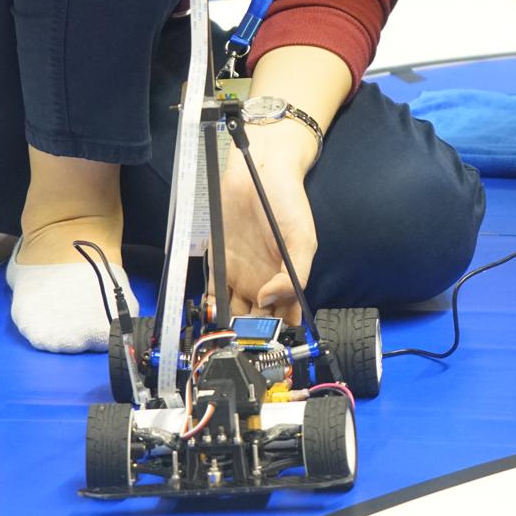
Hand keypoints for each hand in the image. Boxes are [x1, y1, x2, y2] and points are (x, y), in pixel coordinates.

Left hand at [219, 122, 319, 324]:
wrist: (260, 173)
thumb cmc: (289, 203)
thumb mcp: (303, 240)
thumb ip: (293, 275)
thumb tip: (269, 300)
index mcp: (288, 280)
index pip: (286, 318)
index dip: (280, 333)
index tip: (270, 342)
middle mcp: (264, 282)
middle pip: (257, 319)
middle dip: (251, 333)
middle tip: (244, 340)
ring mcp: (241, 275)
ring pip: (234, 312)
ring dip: (230, 324)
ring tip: (226, 332)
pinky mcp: (220, 264)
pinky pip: (214, 292)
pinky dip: (212, 306)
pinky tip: (212, 312)